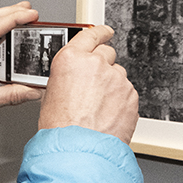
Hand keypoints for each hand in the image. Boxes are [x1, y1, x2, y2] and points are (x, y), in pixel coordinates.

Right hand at [39, 25, 138, 143]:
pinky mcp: (131, 95)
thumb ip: (68, 76)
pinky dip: (120, 101)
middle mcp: (96, 64)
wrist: (78, 150)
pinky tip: (107, 114)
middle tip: (94, 83)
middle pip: (107, 53)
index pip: (90, 34)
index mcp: (71, 59)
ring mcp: (116, 79)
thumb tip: (76, 76)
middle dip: (103, 64)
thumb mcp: (51, 93)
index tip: (105, 32)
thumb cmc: (60, 127)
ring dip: (111, 85)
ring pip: (118, 75)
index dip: (99, 32)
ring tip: (98, 107)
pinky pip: (127, 92)